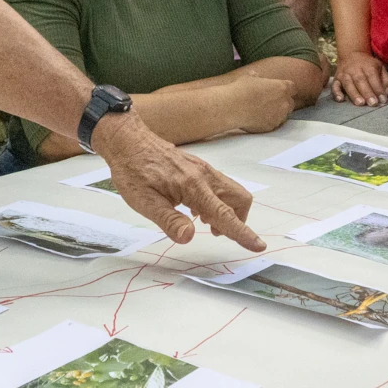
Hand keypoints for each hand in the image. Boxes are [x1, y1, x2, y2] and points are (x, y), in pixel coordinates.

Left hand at [93, 112, 264, 250]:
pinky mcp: (198, 167)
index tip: (258, 246)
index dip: (242, 233)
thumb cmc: (133, 171)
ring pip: (232, 192)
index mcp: (193, 187)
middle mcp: (204, 176)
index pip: (224, 215)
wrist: (128, 141)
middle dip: (238, 220)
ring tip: (203, 223)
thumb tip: (189, 237)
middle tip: (213, 232)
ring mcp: (203, 170)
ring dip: (227, 211)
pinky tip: (195, 209)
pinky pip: (220, 186)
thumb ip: (169, 221)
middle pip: (239, 200)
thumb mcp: (144, 202)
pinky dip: (217, 201)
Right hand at [222, 75, 297, 132]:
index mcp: (282, 87)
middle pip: (290, 102)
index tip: (279, 90)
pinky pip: (274, 124)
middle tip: (271, 101)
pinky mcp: (272, 126)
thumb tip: (255, 75)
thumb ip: (256, 77)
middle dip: (283, 102)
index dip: (286, 89)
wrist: (234, 107)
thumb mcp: (249, 78)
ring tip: (264, 111)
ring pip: (284, 115)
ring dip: (277, 113)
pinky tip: (259, 119)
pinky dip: (269, 121)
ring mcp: (279, 116)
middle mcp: (284, 102)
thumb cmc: (241, 89)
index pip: (293, 87)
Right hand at [329, 50, 387, 106]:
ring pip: (348, 83)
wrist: (351, 54)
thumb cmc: (369, 66)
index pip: (373, 77)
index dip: (378, 89)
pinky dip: (336, 93)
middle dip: (367, 92)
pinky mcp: (336, 79)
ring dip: (354, 94)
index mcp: (368, 66)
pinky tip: (340, 99)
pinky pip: (334, 85)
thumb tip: (387, 93)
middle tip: (373, 103)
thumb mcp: (381, 68)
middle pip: (360, 80)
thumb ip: (386, 81)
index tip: (383, 100)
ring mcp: (344, 74)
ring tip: (360, 103)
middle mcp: (355, 69)